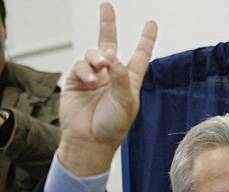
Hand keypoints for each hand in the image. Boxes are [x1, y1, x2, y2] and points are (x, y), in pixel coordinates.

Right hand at [58, 3, 156, 175]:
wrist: (90, 140)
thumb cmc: (113, 126)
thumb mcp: (124, 101)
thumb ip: (120, 77)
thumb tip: (111, 55)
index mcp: (130, 81)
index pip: (140, 55)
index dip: (146, 40)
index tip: (151, 23)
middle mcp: (112, 76)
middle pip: (110, 44)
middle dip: (107, 24)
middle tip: (106, 7)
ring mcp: (93, 77)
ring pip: (93, 54)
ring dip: (96, 59)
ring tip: (99, 71)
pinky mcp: (76, 80)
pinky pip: (79, 65)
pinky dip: (84, 70)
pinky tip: (89, 81)